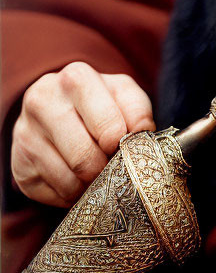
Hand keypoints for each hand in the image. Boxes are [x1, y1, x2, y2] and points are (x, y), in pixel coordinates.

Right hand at [10, 62, 154, 207]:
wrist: (57, 107)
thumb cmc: (98, 101)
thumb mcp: (122, 94)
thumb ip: (137, 110)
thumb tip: (140, 136)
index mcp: (76, 78)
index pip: (108, 126)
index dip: (122, 144)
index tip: (124, 146)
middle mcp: (43, 101)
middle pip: (84, 157)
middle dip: (104, 169)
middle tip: (112, 166)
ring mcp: (25, 134)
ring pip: (68, 179)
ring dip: (89, 184)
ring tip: (96, 172)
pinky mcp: (19, 165)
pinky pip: (54, 194)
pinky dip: (72, 193)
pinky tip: (76, 177)